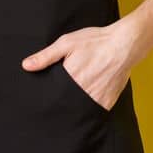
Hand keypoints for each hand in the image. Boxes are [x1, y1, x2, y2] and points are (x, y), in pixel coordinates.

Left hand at [20, 22, 142, 110]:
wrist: (125, 44)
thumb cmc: (97, 42)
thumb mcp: (67, 43)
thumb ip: (46, 56)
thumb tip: (26, 66)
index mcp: (69, 79)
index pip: (52, 97)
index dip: (47, 99)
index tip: (43, 101)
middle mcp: (82, 93)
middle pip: (65, 105)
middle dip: (61, 102)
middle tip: (62, 96)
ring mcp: (96, 99)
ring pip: (79, 110)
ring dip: (75, 105)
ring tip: (77, 94)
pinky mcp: (107, 102)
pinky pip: (94, 110)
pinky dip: (90, 106)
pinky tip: (89, 95)